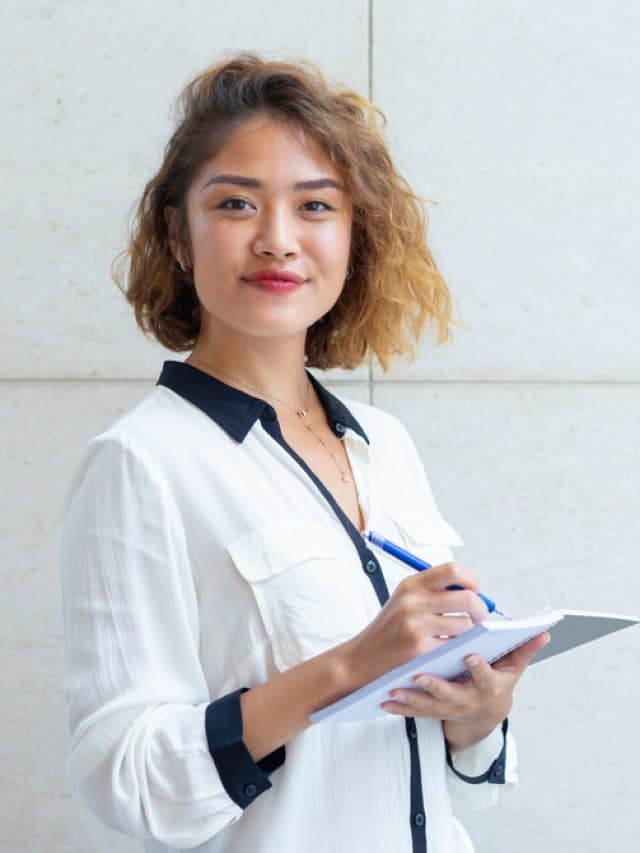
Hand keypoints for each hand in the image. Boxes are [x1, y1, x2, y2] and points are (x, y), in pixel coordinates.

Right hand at [341, 561, 488, 689]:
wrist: (362, 657)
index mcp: (411, 584)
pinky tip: (449, 649)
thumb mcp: (405, 600)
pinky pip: (454, 645)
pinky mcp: (419, 647)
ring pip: (465, 624)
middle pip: (466, 597)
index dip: (472, 580)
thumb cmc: (389, 630)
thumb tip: (472, 590)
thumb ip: (433, 591)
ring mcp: (415, 624)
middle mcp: (413, 600)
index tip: (476, 591)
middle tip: (480, 618)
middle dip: (481, 609)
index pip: (453, 570)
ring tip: (460, 636)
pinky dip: (458, 648)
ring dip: (470, 632)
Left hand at [380, 631, 550, 749]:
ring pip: (429, 706)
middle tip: (419, 674)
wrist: (485, 713)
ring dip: (411, 700)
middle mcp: (468, 700)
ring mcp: (449, 708)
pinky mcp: (434, 712)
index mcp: (488, 686)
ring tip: (393, 690)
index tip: (470, 653)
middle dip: (435, 686)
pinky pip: (416, 712)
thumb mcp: (512, 667)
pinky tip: (385, 700)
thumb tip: (544, 631)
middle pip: (451, 694)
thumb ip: (523, 648)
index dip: (479, 666)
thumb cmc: (497, 680)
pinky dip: (400, 707)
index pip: (485, 676)